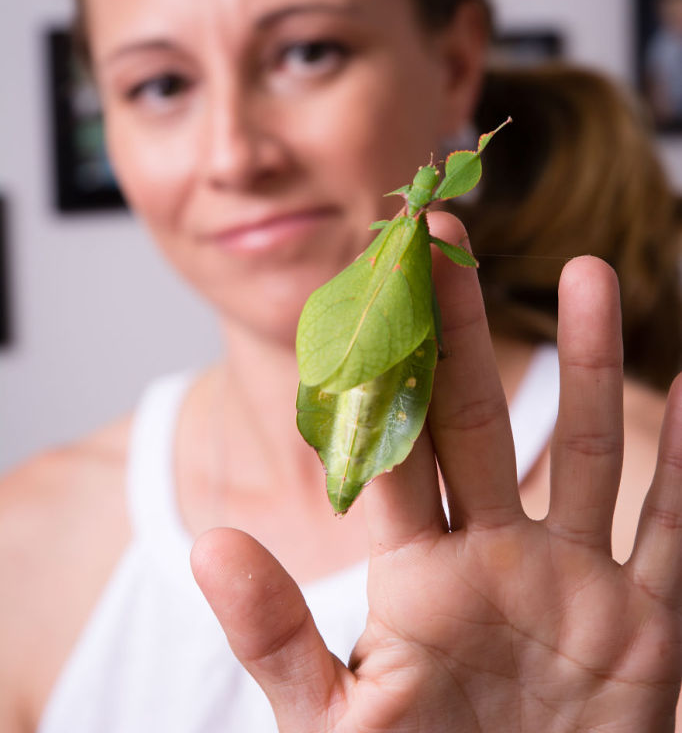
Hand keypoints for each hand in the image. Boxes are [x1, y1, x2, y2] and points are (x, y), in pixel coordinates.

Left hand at [191, 214, 681, 730]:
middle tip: (444, 235)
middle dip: (462, 328)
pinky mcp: (644, 630)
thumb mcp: (333, 726)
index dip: (382, 363)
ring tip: (587, 270)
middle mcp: (496, 560)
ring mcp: (573, 586)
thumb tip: (207, 545)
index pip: (396, 446)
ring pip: (581, 451)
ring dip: (588, 363)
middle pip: (476, 422)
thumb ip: (276, 638)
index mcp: (418, 578)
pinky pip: (671, 532)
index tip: (370, 281)